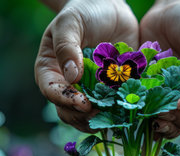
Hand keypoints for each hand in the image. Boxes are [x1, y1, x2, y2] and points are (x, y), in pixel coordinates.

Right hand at [35, 0, 138, 132]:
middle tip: (101, 114)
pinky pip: (112, 107)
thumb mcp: (71, 24)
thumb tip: (71, 77)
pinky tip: (128, 112)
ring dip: (100, 120)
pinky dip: (118, 113)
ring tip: (115, 118)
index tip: (83, 104)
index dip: (66, 101)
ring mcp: (89, 90)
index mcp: (51, 70)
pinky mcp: (110, 90)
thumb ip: (67, 47)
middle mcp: (68, 85)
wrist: (109, 6)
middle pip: (68, 111)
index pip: (52, 92)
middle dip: (83, 116)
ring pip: (89, 115)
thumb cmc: (83, 12)